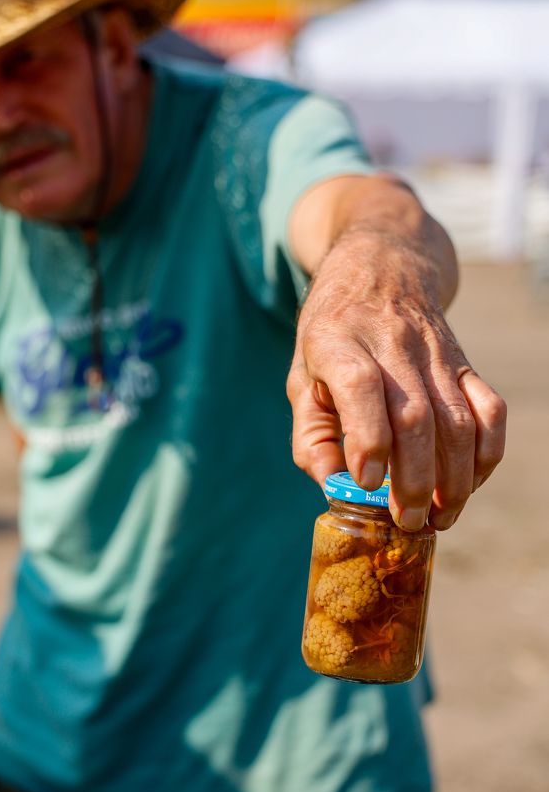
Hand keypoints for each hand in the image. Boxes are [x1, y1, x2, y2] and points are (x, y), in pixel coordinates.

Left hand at [286, 227, 505, 530]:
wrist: (381, 268)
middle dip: (415, 480)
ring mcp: (434, 352)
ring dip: (455, 478)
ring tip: (440, 518)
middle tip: (408, 522)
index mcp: (338, 342)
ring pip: (457, 420)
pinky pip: (490, 410)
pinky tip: (470, 482)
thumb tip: (336, 489)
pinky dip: (487, 452)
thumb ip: (310, 437)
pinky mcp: (464, 362)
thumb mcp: (301, 376)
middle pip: (415, 416)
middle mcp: (390, 343)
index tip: (367, 483)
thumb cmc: (332, 334)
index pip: (360, 387)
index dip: (367, 439)